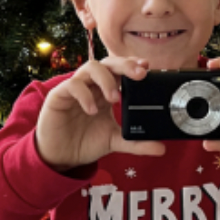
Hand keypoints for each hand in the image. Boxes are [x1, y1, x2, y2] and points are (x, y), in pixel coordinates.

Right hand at [35, 57, 166, 171]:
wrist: (61, 156)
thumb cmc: (84, 142)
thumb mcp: (114, 142)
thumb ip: (136, 143)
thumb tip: (161, 148)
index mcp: (105, 92)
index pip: (120, 70)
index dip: (132, 65)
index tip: (147, 68)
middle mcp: (91, 86)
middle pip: (108, 63)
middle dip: (124, 65)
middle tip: (139, 75)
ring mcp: (75, 89)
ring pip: (90, 68)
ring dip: (106, 79)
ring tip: (115, 98)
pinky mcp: (59, 96)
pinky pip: (72, 86)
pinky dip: (84, 95)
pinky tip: (92, 110)